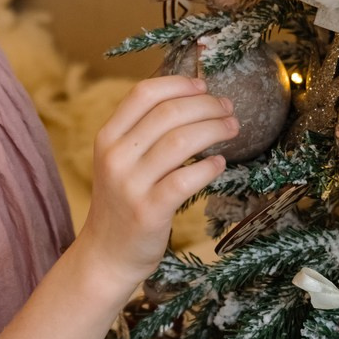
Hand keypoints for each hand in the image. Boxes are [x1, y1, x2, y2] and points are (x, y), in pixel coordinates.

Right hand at [77, 75, 235, 291]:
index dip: (178, 84)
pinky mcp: (149, 211)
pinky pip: (186, 180)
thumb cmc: (122, 202)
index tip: (204, 85)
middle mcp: (115, 157)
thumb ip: (141, 132)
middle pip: (168, 113)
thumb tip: (189, 98)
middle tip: (228, 108)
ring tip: (232, 129)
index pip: (143, 94)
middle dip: (206, 105)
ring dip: (214, 129)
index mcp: (107, 137)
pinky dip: (209, 167)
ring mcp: (131, 185)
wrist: (106, 254)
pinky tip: (219, 164)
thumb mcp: (119, 161)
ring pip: (180, 141)